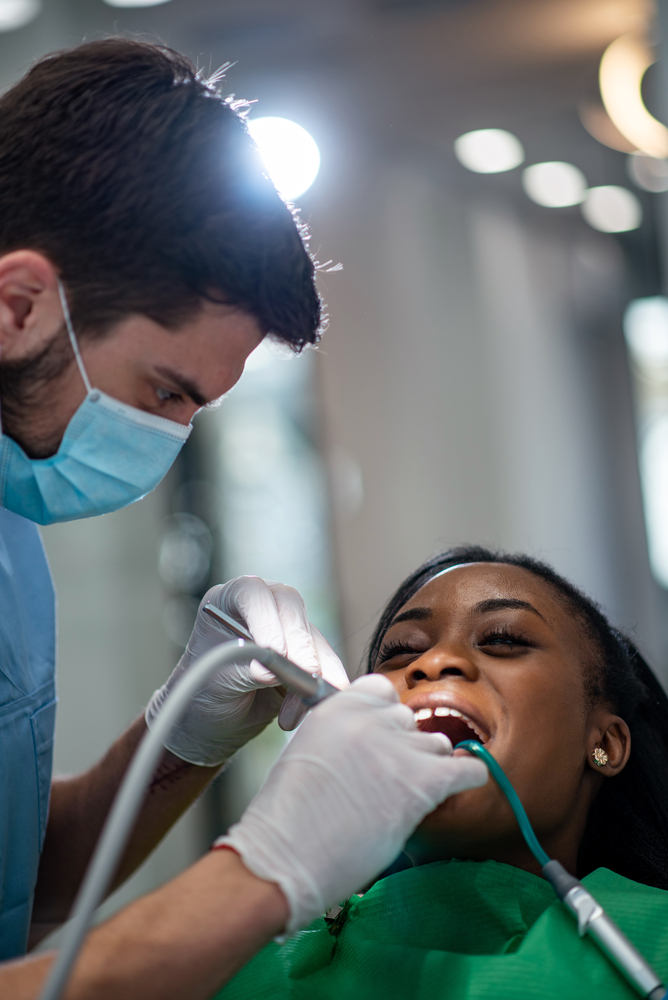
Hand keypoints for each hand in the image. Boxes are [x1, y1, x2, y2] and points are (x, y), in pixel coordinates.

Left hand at [145, 577, 349, 765]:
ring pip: (313, 638)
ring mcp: (287, 627)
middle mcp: (262, 606)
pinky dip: (319, 691)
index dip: (266, 618)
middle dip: (301, 643)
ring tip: (291, 714)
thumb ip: (244, 669)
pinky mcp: (306, 653)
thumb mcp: (216, 681)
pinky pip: (324, 665)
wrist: (212, 720)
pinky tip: (297, 715)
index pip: (252, 592)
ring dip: (311, 676)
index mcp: (230, 601)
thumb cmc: (203, 691)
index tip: (275, 651)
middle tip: (307, 674)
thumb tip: (271, 672)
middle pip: (291, 608)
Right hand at [215, 674, 487, 932]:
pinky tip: (456, 789)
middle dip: (404, 747)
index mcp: (337, 707)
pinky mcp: (423, 783)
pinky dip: (466, 779)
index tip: (380, 741)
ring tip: (407, 797)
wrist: (284, 860)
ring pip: (438, 745)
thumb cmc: (287, 820)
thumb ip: (342, 733)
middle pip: (410, 720)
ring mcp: (399, 749)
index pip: (381, 691)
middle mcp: (371, 720)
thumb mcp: (306, 751)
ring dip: (429, 767)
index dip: (384, 718)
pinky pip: (467, 770)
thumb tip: (375, 739)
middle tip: (388, 780)